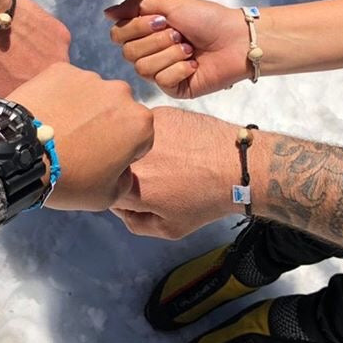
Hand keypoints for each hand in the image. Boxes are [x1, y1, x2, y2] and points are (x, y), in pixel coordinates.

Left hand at [0, 0, 70, 105]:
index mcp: (29, 103)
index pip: (29, 108)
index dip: (20, 100)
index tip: (8, 89)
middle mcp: (51, 85)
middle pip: (44, 87)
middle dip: (31, 81)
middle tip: (12, 67)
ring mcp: (60, 59)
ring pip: (52, 64)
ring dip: (39, 61)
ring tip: (18, 48)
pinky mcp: (61, 36)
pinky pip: (54, 42)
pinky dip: (42, 39)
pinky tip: (25, 32)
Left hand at [8, 62, 153, 209]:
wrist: (20, 155)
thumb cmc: (70, 179)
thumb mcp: (107, 196)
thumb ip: (126, 180)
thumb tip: (122, 168)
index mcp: (140, 122)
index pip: (140, 138)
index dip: (123, 152)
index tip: (102, 161)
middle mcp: (121, 92)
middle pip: (119, 110)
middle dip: (106, 124)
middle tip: (80, 144)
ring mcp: (89, 77)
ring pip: (93, 95)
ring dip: (84, 109)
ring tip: (59, 129)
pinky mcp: (61, 69)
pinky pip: (66, 85)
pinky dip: (60, 97)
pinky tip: (46, 115)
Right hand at [106, 0, 248, 97]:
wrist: (236, 39)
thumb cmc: (208, 18)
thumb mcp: (170, 4)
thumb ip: (135, 7)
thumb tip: (107, 13)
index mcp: (147, 32)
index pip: (118, 35)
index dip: (136, 28)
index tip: (161, 19)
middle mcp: (151, 52)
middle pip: (128, 53)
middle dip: (156, 40)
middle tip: (179, 34)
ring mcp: (162, 72)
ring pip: (144, 68)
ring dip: (170, 54)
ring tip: (190, 48)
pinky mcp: (175, 88)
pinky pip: (162, 81)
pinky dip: (180, 68)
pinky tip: (194, 64)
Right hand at [112, 107, 236, 238]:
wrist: (236, 165)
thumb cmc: (206, 199)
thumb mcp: (169, 229)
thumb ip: (134, 223)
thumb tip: (120, 207)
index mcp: (130, 187)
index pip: (106, 192)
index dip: (120, 195)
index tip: (138, 194)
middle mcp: (131, 156)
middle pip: (114, 165)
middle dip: (127, 172)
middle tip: (156, 177)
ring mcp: (143, 131)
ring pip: (129, 143)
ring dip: (139, 152)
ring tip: (169, 160)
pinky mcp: (158, 114)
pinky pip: (145, 128)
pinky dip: (155, 136)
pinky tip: (177, 144)